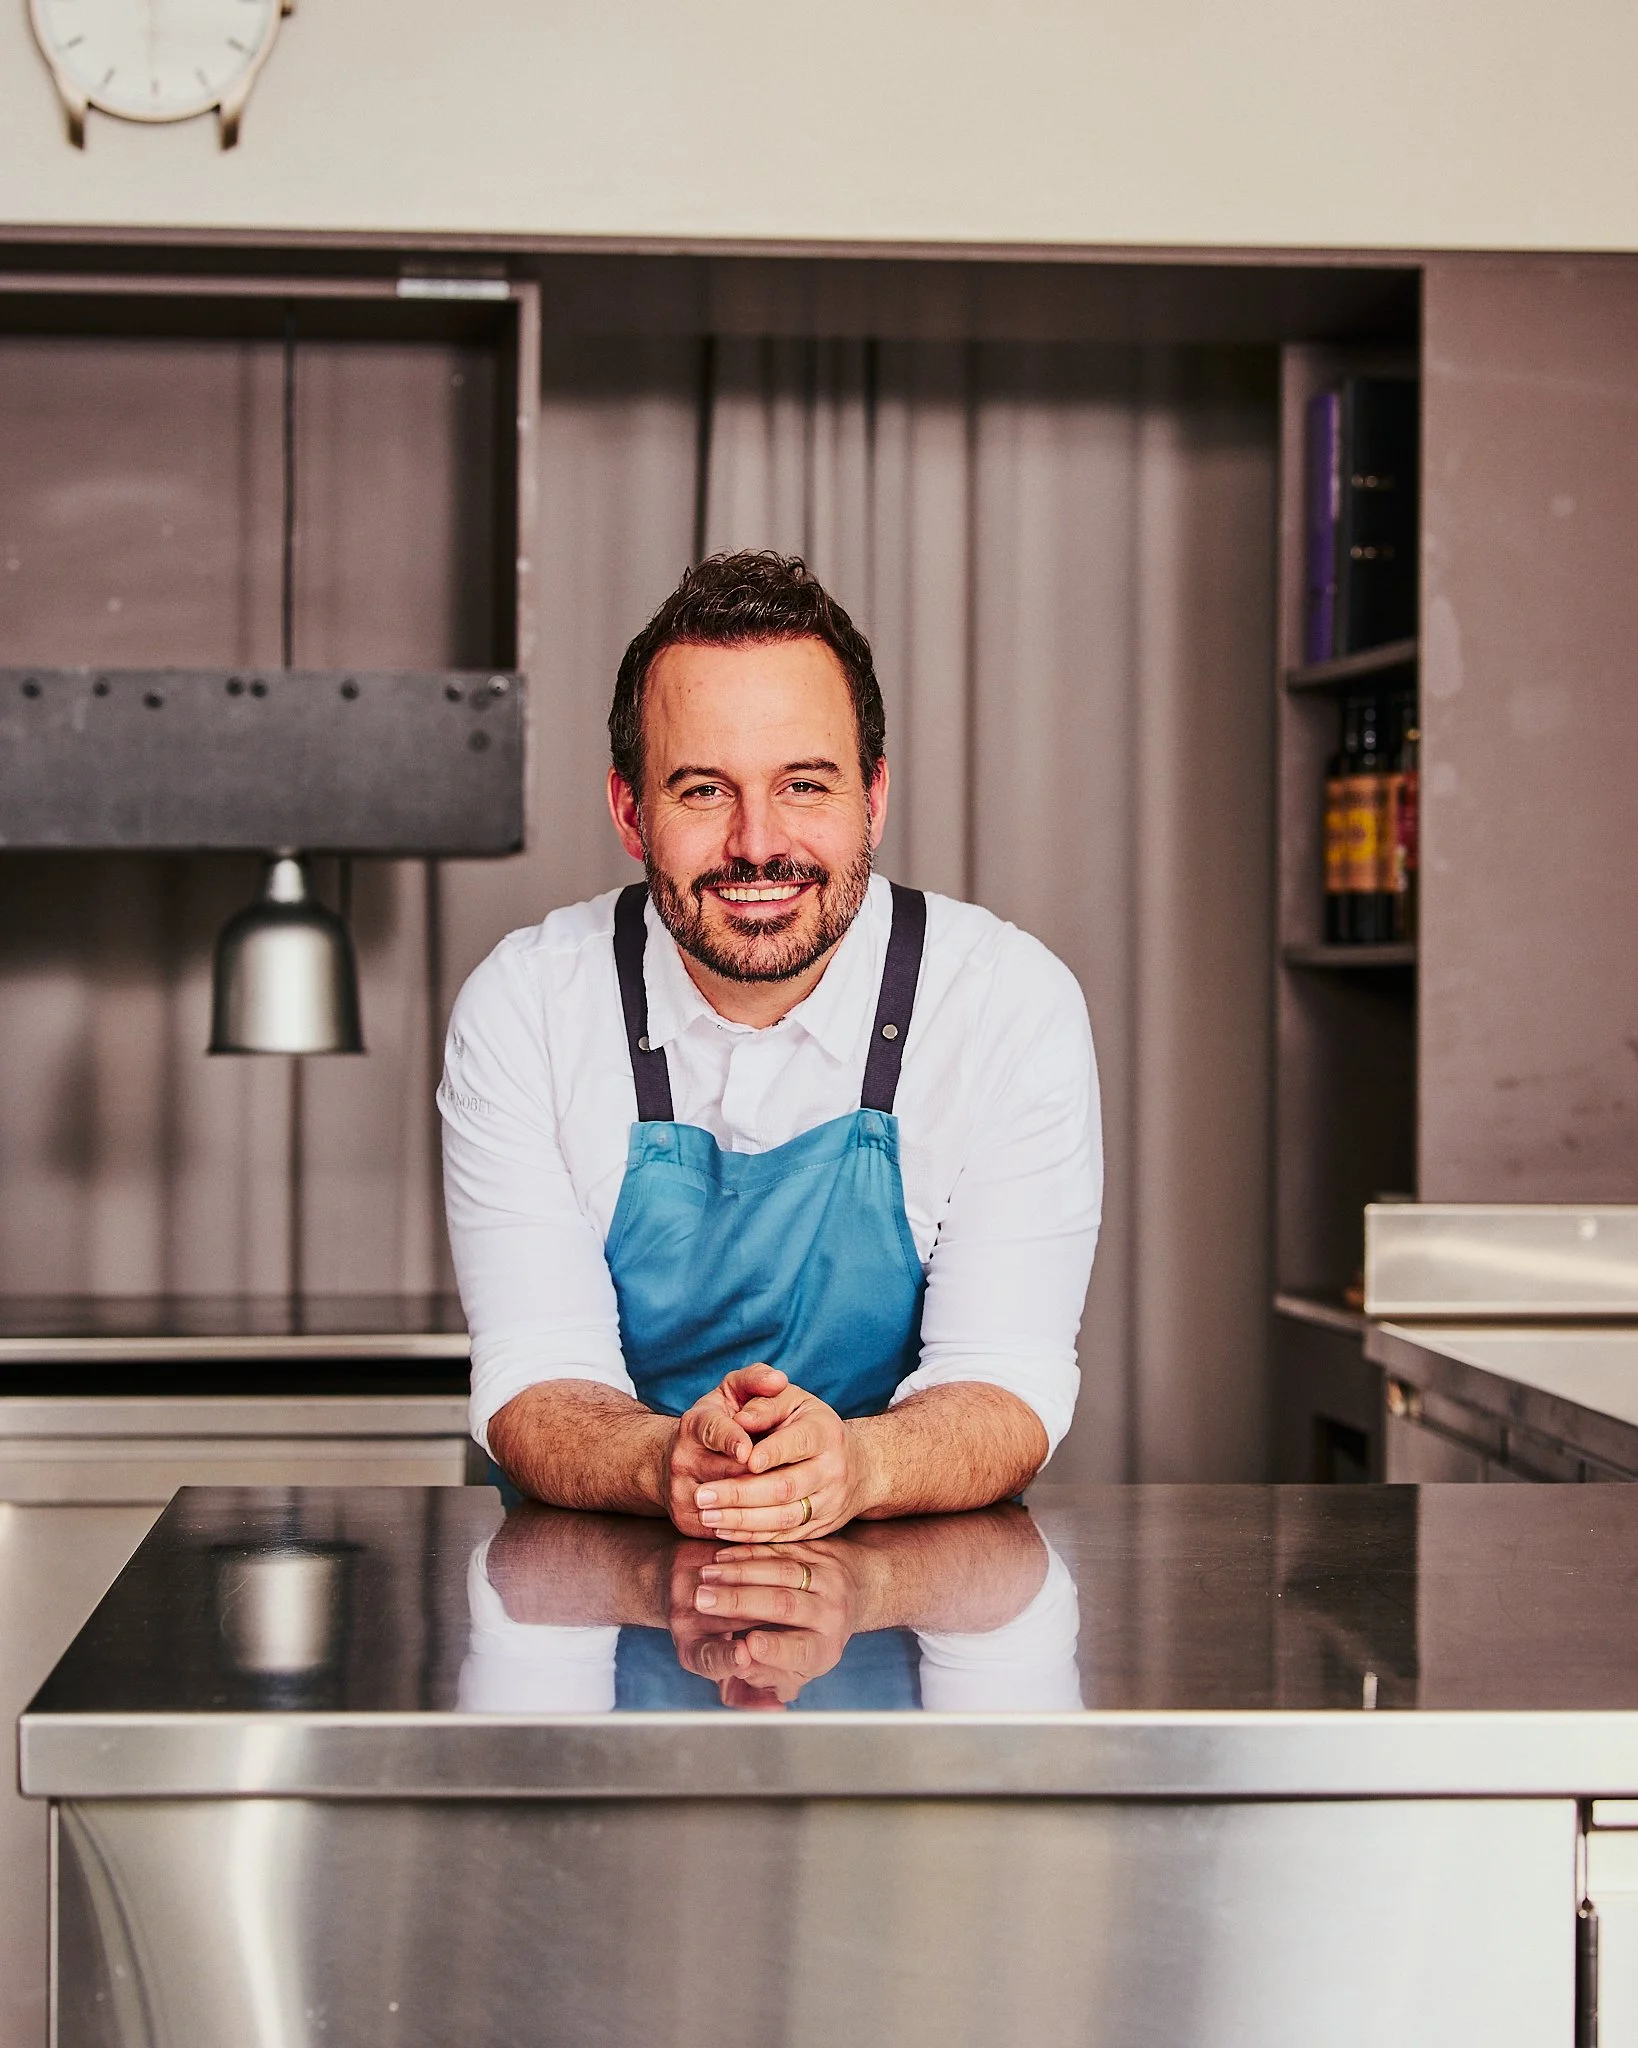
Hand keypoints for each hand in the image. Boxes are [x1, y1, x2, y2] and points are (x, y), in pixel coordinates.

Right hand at [662, 1364, 788, 1536]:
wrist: (683, 1459)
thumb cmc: (721, 1420)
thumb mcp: (734, 1392)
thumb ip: (757, 1380)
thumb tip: (779, 1380)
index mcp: (695, 1423)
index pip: (712, 1430)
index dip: (731, 1441)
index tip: (749, 1452)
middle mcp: (681, 1458)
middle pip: (725, 1473)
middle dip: (761, 1477)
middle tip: (797, 1479)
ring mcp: (679, 1492)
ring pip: (727, 1505)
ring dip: (763, 1504)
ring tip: (795, 1498)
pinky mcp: (686, 1521)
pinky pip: (723, 1530)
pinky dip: (752, 1526)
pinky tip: (778, 1517)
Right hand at [669, 1540, 864, 1706]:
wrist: (854, 1589)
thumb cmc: (809, 1639)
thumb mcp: (792, 1669)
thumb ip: (764, 1674)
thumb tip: (743, 1671)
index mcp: (823, 1650)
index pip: (799, 1651)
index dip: (772, 1650)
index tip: (744, 1647)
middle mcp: (832, 1613)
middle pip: (784, 1605)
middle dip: (738, 1602)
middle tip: (702, 1601)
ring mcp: (828, 1578)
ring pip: (781, 1571)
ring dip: (738, 1572)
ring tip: (705, 1576)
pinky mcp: (818, 1551)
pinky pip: (780, 1547)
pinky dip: (749, 1551)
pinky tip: (722, 1556)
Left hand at [692, 1381, 874, 1541]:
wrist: (859, 1465)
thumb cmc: (811, 1424)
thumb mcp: (793, 1400)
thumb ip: (764, 1403)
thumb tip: (739, 1420)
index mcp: (825, 1433)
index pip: (798, 1443)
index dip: (771, 1452)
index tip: (743, 1459)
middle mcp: (832, 1470)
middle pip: (785, 1487)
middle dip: (740, 1493)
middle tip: (702, 1495)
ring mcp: (829, 1503)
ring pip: (784, 1518)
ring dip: (741, 1520)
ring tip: (707, 1516)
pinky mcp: (820, 1527)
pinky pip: (784, 1536)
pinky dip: (752, 1536)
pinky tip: (723, 1530)